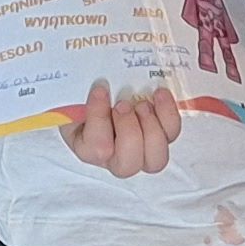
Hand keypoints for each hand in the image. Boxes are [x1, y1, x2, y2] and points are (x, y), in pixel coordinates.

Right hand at [64, 79, 184, 175]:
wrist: (103, 79)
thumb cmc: (84, 87)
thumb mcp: (73, 88)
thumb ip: (77, 89)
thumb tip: (93, 82)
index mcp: (86, 146)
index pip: (95, 149)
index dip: (99, 119)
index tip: (101, 89)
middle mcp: (114, 156)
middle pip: (127, 165)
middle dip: (129, 132)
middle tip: (123, 104)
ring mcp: (141, 149)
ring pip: (155, 160)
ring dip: (151, 129)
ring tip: (142, 103)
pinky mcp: (161, 134)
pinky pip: (171, 133)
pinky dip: (168, 114)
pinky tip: (159, 94)